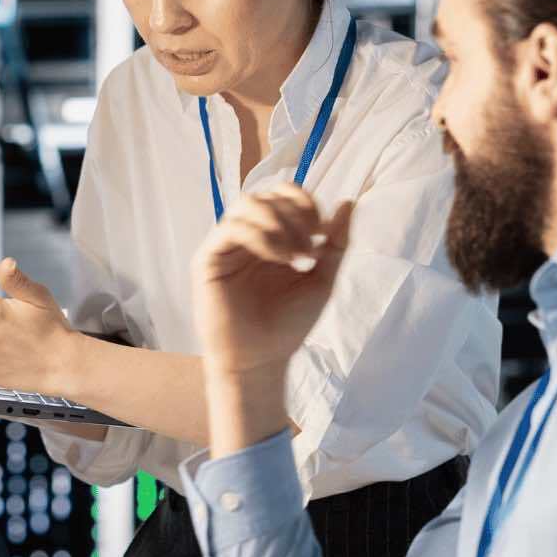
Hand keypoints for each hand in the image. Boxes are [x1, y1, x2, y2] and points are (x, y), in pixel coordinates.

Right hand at [192, 185, 353, 378]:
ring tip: (296, 256)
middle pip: (266, 195)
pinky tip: (279, 258)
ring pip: (247, 205)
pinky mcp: (208, 259)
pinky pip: (231, 229)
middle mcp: (246, 237)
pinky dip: (260, 236)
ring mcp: (225, 246)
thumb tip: (349, 202)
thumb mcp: (322, 279)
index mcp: (270, 237)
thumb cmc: (287, 325)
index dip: (305, 203)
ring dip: (279, 224)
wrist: (262, 360)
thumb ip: (335, 242)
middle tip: (311, 249)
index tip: (323, 232)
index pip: (282, 195)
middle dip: (295, 216)